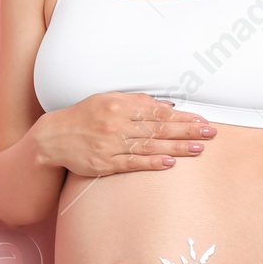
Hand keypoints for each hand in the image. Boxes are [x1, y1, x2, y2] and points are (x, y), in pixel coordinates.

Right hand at [35, 92, 215, 176]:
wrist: (52, 138)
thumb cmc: (82, 117)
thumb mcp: (106, 100)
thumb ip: (135, 101)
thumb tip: (165, 104)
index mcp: (118, 107)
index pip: (156, 112)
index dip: (181, 116)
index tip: (201, 120)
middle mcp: (116, 125)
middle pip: (158, 128)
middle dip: (187, 130)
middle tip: (210, 132)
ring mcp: (110, 145)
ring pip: (149, 145)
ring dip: (176, 147)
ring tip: (199, 148)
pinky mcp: (104, 163)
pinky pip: (132, 163)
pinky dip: (151, 162)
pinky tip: (169, 162)